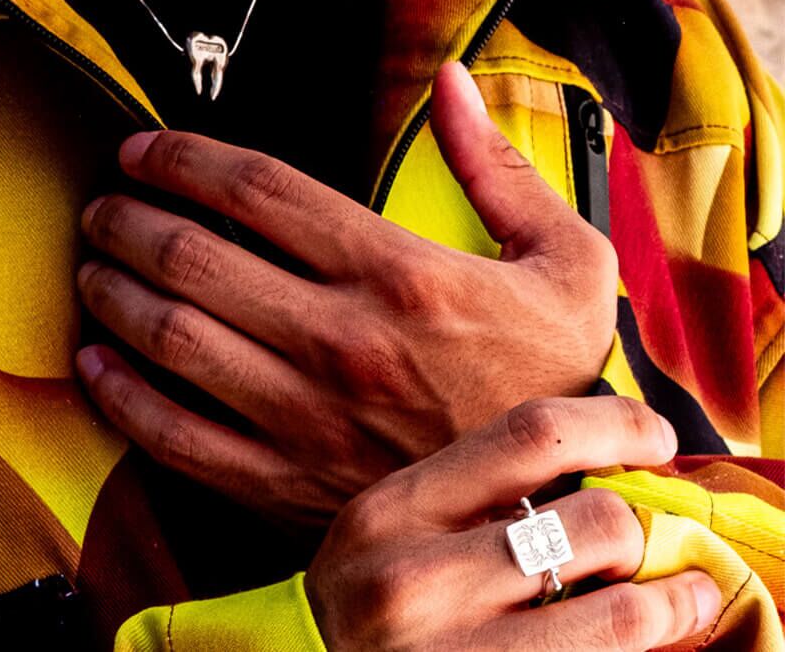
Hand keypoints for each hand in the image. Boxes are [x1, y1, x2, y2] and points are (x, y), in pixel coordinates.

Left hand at [76, 62, 618, 523]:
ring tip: (91, 266)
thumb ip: (500, 167)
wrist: (556, 517)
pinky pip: (178, 437)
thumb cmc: (557, 384)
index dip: (183, 157)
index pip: (258, 188)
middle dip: (127, 218)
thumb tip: (454, 83)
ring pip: (172, 337)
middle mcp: (338, 339)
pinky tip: (97, 363)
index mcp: (398, 273)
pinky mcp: (286, 482)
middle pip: (193, 256)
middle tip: (104, 204)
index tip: (145, 148)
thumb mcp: (569, 261)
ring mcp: (305, 416)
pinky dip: (122, 396)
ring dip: (112, 292)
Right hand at [305, 397, 719, 651]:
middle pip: (590, 522)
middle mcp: (416, 579)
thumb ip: (479, 494)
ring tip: (683, 597)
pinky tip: (646, 642)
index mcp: (398, 508)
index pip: (531, 435)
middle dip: (644, 528)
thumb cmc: (373, 599)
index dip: (616, 426)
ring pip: (616, 614)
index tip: (657, 437)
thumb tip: (607, 466)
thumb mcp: (399, 528)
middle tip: (655, 537)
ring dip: (669, 601)